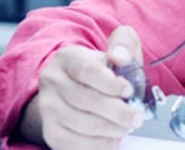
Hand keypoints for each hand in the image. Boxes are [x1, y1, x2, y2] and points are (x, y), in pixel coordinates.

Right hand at [19, 26, 145, 149]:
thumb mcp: (118, 49)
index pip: (86, 70)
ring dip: (112, 129)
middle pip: (85, 100)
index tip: (129, 91)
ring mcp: (47, 107)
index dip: (111, 83)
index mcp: (68, 57)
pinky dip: (100, 144)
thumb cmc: (106, 70)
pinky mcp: (50, 131)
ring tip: (127, 126)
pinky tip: (113, 137)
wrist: (81, 90)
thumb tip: (121, 56)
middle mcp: (51, 81)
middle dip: (118, 112)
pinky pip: (75, 144)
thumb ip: (124, 44)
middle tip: (136, 118)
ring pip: (82, 124)